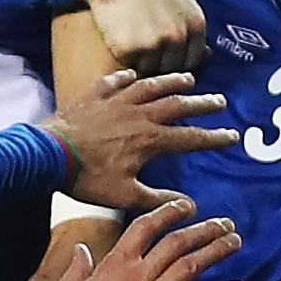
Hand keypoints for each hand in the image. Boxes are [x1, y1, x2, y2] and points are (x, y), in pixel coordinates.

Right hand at [32, 198, 244, 280]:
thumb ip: (75, 268)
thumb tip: (80, 250)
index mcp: (115, 263)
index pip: (147, 226)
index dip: (169, 212)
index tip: (187, 206)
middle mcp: (139, 276)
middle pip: (177, 242)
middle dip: (204, 229)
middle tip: (224, 224)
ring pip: (192, 267)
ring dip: (216, 251)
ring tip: (234, 242)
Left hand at [47, 70, 238, 213]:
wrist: (49, 155)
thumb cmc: (87, 179)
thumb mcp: (125, 196)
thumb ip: (157, 199)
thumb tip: (188, 205)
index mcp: (150, 140)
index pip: (190, 138)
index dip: (214, 138)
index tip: (232, 135)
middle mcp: (138, 115)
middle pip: (177, 106)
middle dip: (201, 104)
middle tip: (220, 101)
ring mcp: (116, 102)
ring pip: (151, 87)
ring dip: (172, 82)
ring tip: (189, 78)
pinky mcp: (94, 97)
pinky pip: (114, 82)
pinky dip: (125, 77)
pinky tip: (133, 75)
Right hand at [81, 0, 207, 73]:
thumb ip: (193, 27)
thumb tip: (207, 54)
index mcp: (195, 24)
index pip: (193, 59)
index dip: (177, 59)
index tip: (165, 54)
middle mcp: (178, 37)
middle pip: (171, 68)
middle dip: (159, 62)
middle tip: (144, 47)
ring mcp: (154, 44)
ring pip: (149, 70)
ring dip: (141, 62)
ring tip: (131, 38)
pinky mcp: (128, 49)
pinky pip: (129, 64)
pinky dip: (123, 56)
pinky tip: (120, 36)